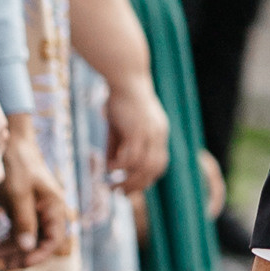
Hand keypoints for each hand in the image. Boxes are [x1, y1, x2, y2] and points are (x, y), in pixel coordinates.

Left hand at [0, 115, 69, 263]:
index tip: (16, 264)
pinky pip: (19, 228)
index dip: (36, 256)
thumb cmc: (18, 164)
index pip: (53, 241)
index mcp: (54, 206)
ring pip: (29, 237)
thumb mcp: (19, 194)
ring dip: (12, 248)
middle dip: (21, 255)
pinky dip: (8, 237)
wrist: (10, 141)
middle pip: (40, 242)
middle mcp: (48, 210)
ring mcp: (36, 208)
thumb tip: (28, 248)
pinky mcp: (24, 206)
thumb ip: (24, 222)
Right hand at [102, 72, 170, 193]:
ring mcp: (150, 133)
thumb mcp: (121, 125)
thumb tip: (110, 166)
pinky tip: (109, 167)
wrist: (125, 76)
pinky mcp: (138, 130)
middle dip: (139, 185)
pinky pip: (131, 156)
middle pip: (154, 169)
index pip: (160, 164)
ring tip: (113, 185)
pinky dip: (121, 166)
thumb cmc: (120, 98)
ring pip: (144, 166)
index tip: (133, 189)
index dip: (147, 178)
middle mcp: (159, 134)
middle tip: (122, 194)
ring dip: (129, 180)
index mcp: (159, 133)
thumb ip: (118, 145)